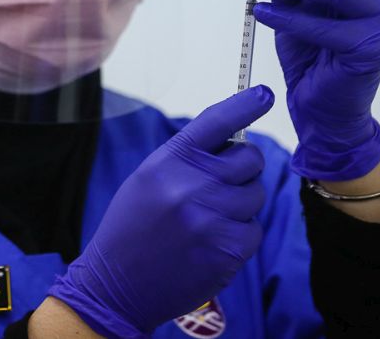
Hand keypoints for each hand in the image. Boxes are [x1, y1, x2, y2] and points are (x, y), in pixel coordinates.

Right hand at [47, 87, 271, 338]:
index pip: (216, 121)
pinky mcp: (227, 249)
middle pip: (250, 159)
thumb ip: (188, 160)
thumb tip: (233, 143)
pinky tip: (212, 243)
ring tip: (209, 219)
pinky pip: (254, 230)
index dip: (244, 105)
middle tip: (224, 184)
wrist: (115, 285)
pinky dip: (240, 236)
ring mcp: (212, 217)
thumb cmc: (132, 227)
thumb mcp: (149, 179)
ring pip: (255, 195)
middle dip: (244, 169)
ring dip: (241, 205)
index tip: (264, 94)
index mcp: (169, 161)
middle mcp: (192, 184)